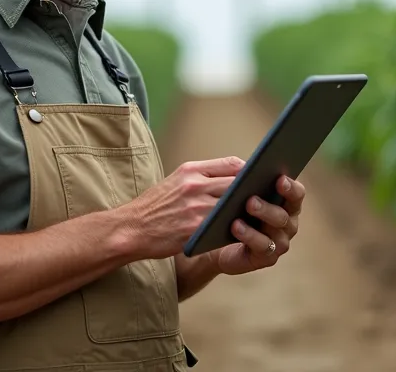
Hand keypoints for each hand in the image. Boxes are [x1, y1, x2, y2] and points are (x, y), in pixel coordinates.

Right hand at [122, 156, 245, 259]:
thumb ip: (200, 178)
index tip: (257, 179)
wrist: (130, 229)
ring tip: (257, 216)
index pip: (231, 164)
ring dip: (247, 211)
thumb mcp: (175, 182)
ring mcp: (196, 207)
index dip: (249, 172)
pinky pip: (224, 226)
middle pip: (238, 183)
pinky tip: (242, 231)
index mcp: (190, 170)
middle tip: (265, 198)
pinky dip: (236, 228)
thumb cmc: (154, 207)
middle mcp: (194, 185)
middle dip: (252, 191)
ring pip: (234, 206)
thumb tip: (231, 179)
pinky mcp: (195, 228)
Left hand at [213, 175, 304, 275]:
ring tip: (245, 208)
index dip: (290, 186)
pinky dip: (250, 235)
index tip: (279, 178)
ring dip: (261, 217)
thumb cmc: (229, 210)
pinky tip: (236, 226)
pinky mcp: (266, 257)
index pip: (296, 193)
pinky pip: (262, 246)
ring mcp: (279, 241)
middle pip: (284, 213)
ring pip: (276, 229)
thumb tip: (245, 169)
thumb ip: (243, 179)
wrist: (214, 240)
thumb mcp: (236, 191)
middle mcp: (287, 223)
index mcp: (285, 203)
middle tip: (251, 199)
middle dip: (268, 205)